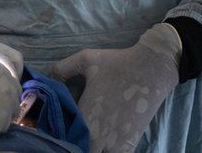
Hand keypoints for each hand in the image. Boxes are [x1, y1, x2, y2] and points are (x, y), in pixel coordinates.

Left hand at [51, 23, 181, 152]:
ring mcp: (116, 142)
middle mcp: (100, 135)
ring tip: (89, 139)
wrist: (152, 68)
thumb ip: (63, 68)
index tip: (60, 129)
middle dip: (74, 145)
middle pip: (80, 150)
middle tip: (74, 134)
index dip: (62, 137)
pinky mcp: (131, 143)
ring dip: (93, 149)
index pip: (65, 140)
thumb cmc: (117, 62)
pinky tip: (105, 144)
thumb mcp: (86, 59)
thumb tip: (49, 75)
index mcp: (86, 117)